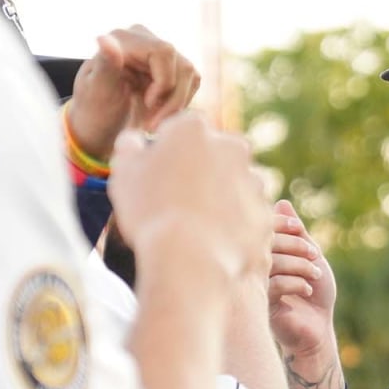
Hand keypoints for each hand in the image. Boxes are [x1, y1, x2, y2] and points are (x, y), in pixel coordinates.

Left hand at [67, 25, 200, 159]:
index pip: (164, 52)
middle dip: (171, 100)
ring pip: (190, 76)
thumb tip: (104, 39)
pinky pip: (191, 84)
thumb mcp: (96, 90)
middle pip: (182, 65)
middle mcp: (144, 39)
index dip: (164, 82)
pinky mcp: (172, 68)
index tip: (147, 104)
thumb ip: (105, 65)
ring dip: (175, 105)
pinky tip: (159, 114)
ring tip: (153, 122)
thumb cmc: (94, 109)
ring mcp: (160, 53)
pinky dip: (178, 105)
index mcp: (123, 39)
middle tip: (151, 123)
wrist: (100, 124)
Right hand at [106, 113, 267, 282]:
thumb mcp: (123, 172)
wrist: (190, 259)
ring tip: (193, 227)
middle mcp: (231, 147)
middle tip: (174, 201)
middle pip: (211, 155)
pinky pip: (246, 217)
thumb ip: (130, 147)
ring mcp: (254, 182)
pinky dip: (233, 226)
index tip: (156, 176)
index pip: (179, 132)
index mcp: (194, 128)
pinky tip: (212, 242)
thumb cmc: (151, 211)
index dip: (166, 154)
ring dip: (217, 199)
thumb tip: (135, 142)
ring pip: (232, 186)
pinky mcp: (265, 214)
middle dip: (197, 172)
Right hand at [267, 200, 336, 357]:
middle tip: (314, 254)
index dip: (280, 224)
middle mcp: (256, 269)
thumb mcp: (310, 257)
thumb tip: (281, 203)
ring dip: (298, 265)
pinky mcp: (261, 306)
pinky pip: (273, 285)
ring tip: (315, 274)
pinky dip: (294, 283)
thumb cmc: (315, 293)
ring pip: (270, 263)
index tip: (300, 229)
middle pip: (266, 244)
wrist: (317, 329)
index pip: (263, 229)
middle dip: (295, 245)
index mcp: (266, 255)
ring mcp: (256, 287)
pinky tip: (307, 290)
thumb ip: (297, 233)